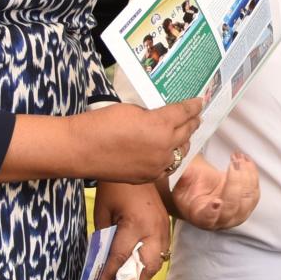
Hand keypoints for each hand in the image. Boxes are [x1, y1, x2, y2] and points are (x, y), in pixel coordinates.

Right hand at [79, 99, 203, 183]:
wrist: (82, 150)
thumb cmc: (102, 123)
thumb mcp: (132, 110)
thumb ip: (152, 114)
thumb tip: (160, 117)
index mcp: (162, 124)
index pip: (184, 112)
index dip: (193, 106)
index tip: (199, 102)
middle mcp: (165, 146)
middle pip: (186, 132)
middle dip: (192, 122)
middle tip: (196, 116)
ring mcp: (157, 164)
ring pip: (180, 152)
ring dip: (184, 141)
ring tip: (185, 134)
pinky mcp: (148, 177)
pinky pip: (167, 166)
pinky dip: (171, 158)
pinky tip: (169, 153)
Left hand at [94, 182, 170, 279]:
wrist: (136, 164)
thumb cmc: (114, 187)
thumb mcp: (103, 212)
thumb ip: (105, 237)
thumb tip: (103, 262)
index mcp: (135, 224)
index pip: (120, 258)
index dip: (109, 276)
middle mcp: (154, 229)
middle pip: (148, 267)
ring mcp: (164, 227)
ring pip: (158, 262)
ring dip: (144, 277)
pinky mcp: (167, 225)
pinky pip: (162, 251)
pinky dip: (151, 263)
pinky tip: (139, 268)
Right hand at [168, 153, 259, 231]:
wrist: (201, 191)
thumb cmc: (188, 188)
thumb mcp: (180, 182)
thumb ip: (182, 176)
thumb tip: (182, 168)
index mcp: (200, 217)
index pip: (207, 218)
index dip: (212, 212)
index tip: (216, 201)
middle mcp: (220, 221)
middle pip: (232, 206)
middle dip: (235, 183)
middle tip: (233, 162)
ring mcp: (236, 215)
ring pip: (248, 199)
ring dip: (246, 175)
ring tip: (237, 156)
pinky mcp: (247, 206)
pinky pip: (255, 191)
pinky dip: (252, 174)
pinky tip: (245, 160)